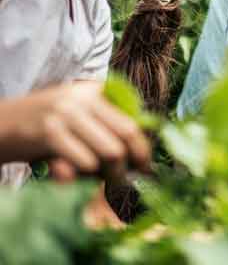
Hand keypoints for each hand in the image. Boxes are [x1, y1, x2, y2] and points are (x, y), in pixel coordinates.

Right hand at [29, 81, 150, 181]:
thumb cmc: (37, 129)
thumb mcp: (72, 118)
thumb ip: (102, 126)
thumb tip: (137, 152)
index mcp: (92, 91)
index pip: (132, 120)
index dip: (143, 147)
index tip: (145, 167)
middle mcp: (82, 97)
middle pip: (127, 134)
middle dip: (132, 163)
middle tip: (125, 182)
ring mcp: (65, 112)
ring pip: (110, 151)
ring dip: (109, 174)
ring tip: (98, 181)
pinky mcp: (49, 131)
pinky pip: (84, 161)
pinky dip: (84, 175)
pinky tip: (71, 175)